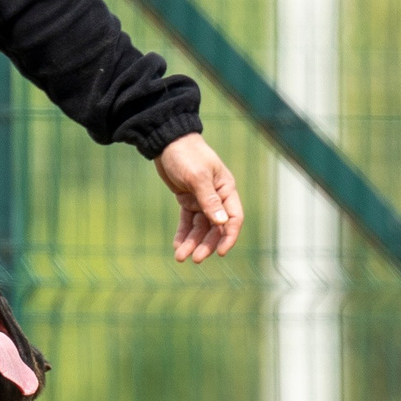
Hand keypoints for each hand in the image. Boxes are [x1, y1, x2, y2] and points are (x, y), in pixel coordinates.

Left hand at [154, 133, 241, 263]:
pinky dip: (183, 234)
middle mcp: (217, 197)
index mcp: (226, 189)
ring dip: (192, 242)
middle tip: (195, 259)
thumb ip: (209, 200)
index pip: (233, 218)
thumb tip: (222, 223)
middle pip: (215, 228)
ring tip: (180, 257)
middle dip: (206, 244)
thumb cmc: (186, 154)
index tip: (220, 253)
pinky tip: (177, 245)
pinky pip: (187, 222)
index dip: (229, 237)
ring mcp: (202, 200)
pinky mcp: (187, 200)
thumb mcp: (197, 177)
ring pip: (200, 228)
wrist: (166, 141)